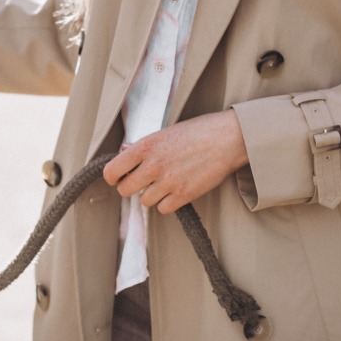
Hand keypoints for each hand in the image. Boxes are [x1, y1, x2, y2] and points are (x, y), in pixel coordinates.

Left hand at [103, 110, 249, 214]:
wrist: (227, 139)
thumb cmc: (198, 131)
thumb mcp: (166, 132)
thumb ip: (144, 146)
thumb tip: (124, 153)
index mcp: (146, 145)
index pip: (113, 170)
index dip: (113, 176)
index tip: (118, 177)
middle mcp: (154, 165)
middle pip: (125, 190)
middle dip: (129, 187)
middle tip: (139, 182)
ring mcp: (169, 182)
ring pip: (144, 201)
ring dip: (150, 195)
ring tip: (163, 183)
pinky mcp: (184, 195)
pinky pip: (163, 209)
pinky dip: (166, 203)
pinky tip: (174, 191)